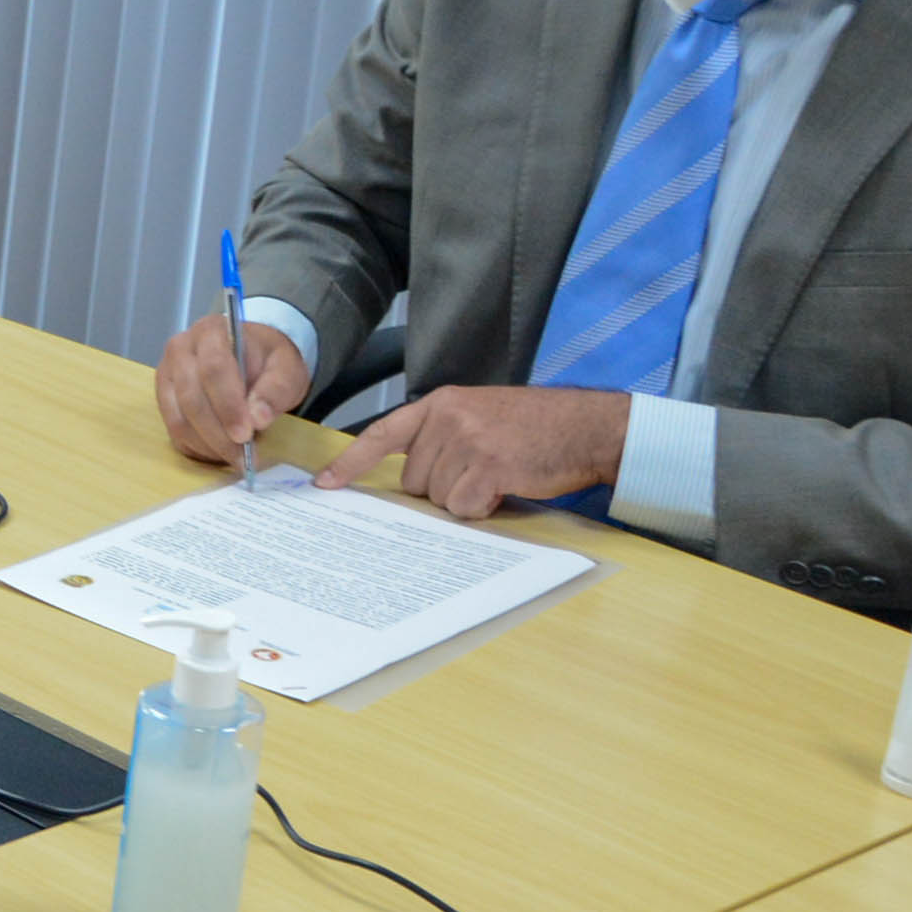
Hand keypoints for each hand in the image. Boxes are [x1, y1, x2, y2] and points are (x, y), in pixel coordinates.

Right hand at [154, 316, 310, 465]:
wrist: (252, 357)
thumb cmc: (268, 360)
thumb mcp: (286, 368)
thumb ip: (276, 389)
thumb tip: (258, 419)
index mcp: (212, 332)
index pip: (213, 369)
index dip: (228, 405)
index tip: (246, 434)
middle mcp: (181, 349)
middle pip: (191, 397)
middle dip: (218, 433)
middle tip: (243, 457)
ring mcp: (167, 375)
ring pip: (178, 418)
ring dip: (207, 445)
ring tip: (236, 458)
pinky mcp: (164, 399)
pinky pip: (173, 431)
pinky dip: (197, 448)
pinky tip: (220, 453)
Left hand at [314, 385, 629, 519]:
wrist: (587, 426)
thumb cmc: (536, 428)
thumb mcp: (480, 415)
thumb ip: (443, 437)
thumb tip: (411, 479)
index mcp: (441, 404)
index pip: (382, 434)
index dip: (351, 463)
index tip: (325, 485)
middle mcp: (448, 418)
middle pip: (415, 480)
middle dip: (444, 487)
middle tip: (483, 471)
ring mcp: (467, 440)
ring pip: (440, 498)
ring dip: (468, 498)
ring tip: (500, 474)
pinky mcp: (488, 464)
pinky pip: (465, 507)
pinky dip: (485, 507)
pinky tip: (508, 485)